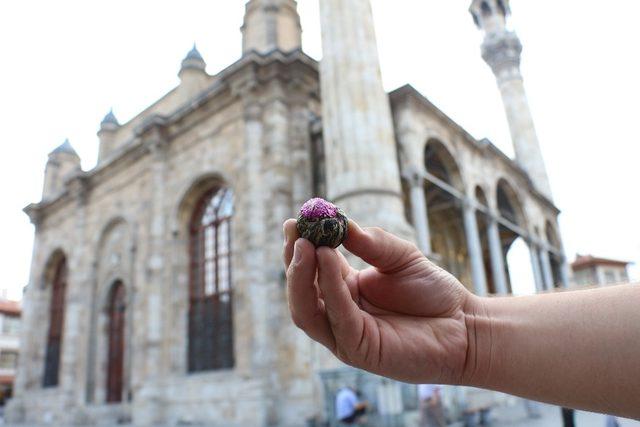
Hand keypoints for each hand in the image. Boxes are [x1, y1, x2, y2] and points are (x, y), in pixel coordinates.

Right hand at [283, 218, 482, 384]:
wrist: (466, 326)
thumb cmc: (433, 293)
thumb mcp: (401, 256)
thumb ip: (371, 243)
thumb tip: (340, 224)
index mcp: (343, 290)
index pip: (311, 269)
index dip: (299, 246)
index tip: (294, 221)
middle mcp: (339, 313)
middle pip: (301, 291)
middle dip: (293, 261)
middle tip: (295, 231)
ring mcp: (346, 334)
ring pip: (307, 310)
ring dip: (301, 277)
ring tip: (306, 245)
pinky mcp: (359, 349)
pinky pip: (338, 317)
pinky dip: (330, 287)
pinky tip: (328, 258)